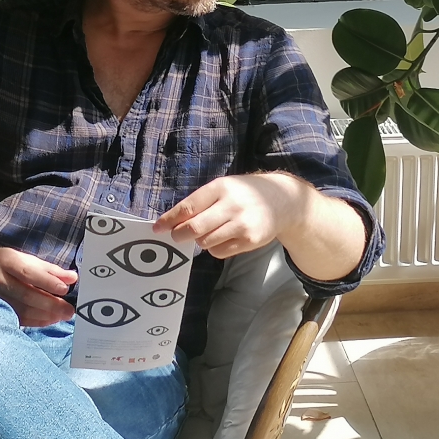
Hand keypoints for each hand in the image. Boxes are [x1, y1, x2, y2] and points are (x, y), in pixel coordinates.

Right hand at [0, 246, 78, 327]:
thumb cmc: (2, 262)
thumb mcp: (23, 258)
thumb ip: (48, 269)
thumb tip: (73, 278)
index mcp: (6, 260)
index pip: (28, 272)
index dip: (47, 281)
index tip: (65, 290)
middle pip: (25, 294)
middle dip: (50, 304)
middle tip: (69, 310)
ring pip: (21, 310)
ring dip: (45, 315)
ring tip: (62, 316)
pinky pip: (17, 318)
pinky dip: (35, 321)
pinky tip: (49, 320)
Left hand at [154, 173, 308, 259]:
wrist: (282, 201)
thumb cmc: (244, 194)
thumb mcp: (223, 188)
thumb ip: (200, 203)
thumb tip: (173, 223)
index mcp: (220, 187)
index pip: (188, 206)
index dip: (170, 219)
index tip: (157, 228)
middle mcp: (231, 205)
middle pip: (194, 228)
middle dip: (180, 235)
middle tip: (176, 237)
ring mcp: (242, 224)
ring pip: (206, 242)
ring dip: (201, 240)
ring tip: (209, 232)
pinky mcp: (250, 240)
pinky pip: (220, 252)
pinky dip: (215, 248)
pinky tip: (224, 238)